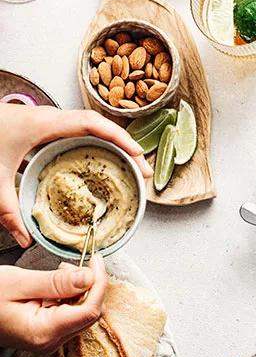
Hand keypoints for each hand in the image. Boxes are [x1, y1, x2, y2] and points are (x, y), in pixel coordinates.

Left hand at [0, 103, 151, 246]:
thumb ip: (8, 211)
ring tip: (129, 165)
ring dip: (112, 144)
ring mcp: (44, 120)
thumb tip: (25, 238)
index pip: (93, 124)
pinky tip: (98, 162)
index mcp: (44, 124)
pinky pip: (76, 132)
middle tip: (141, 168)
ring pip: (89, 127)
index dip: (120, 138)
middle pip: (99, 125)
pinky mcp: (38, 126)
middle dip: (124, 145)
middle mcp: (49, 118)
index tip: (137, 156)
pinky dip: (94, 144)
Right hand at [0, 255, 107, 351]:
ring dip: (78, 290)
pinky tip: (54, 284)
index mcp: (44, 332)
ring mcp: (47, 340)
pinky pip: (68, 314)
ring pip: (81, 313)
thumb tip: (89, 277)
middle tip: (80, 263)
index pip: (90, 310)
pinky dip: (67, 296)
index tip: (97, 261)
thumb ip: (56, 282)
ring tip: (61, 271)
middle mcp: (49, 341)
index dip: (99, 283)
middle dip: (90, 286)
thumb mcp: (18, 283)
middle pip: (89, 313)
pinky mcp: (44, 333)